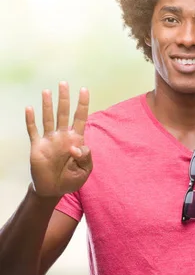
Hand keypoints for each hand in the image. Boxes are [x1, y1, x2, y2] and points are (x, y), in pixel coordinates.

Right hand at [25, 82, 92, 197]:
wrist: (53, 190)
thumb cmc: (71, 179)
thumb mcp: (85, 170)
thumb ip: (85, 157)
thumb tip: (75, 146)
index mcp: (77, 139)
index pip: (81, 118)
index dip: (83, 104)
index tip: (84, 89)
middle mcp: (63, 136)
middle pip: (64, 113)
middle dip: (64, 99)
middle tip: (63, 83)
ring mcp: (49, 140)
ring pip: (49, 118)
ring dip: (47, 105)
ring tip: (47, 91)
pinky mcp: (37, 147)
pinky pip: (33, 131)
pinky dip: (31, 120)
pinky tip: (30, 108)